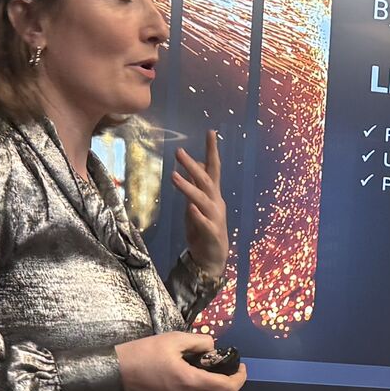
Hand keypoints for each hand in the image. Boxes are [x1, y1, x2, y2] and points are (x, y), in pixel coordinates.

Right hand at [114, 332, 246, 390]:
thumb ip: (200, 343)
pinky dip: (198, 390)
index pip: (227, 388)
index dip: (239, 378)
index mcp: (189, 383)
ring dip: (210, 384)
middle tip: (219, 362)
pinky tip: (188, 376)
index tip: (241, 367)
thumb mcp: (174, 339)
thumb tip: (213, 348)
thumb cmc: (142, 354)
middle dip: (224, 379)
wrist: (115, 373)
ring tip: (200, 367)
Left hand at [173, 130, 227, 278]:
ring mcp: (215, 218)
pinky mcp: (211, 234)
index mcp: (213, 195)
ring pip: (202, 199)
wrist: (212, 258)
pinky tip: (190, 208)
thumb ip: (197, 186)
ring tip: (174, 176)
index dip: (212, 150)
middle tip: (179, 152)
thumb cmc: (203, 229)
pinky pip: (204, 223)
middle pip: (206, 180)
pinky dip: (197, 215)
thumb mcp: (199, 204)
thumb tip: (192, 166)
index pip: (213, 168)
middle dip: (193, 166)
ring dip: (188, 188)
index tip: (211, 131)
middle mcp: (216, 203)